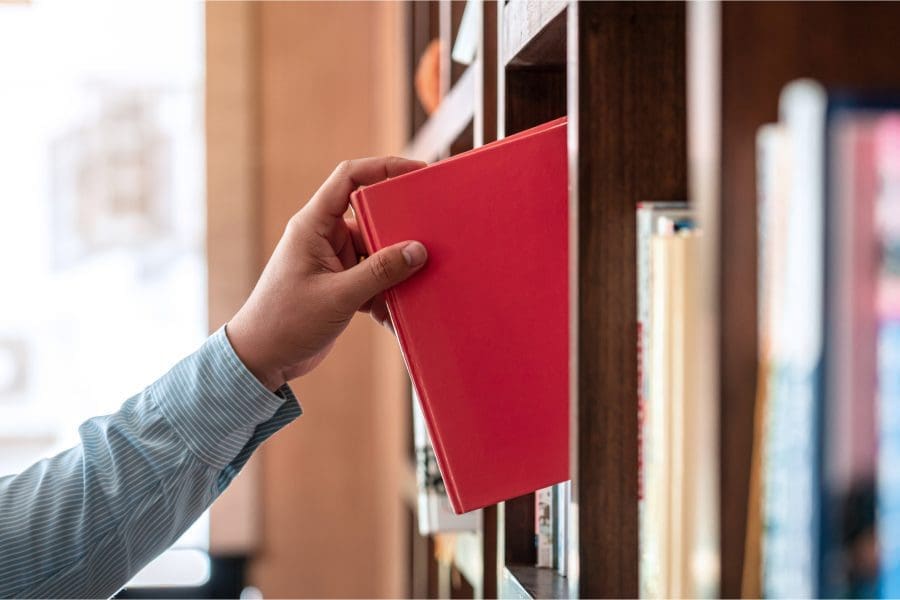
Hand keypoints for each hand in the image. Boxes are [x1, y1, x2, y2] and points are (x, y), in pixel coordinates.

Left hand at [226, 157, 427, 390]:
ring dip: (395, 270)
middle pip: (371, 218)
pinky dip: (386, 294)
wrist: (261, 360)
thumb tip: (417, 251)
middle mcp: (323, 238)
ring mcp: (332, 262)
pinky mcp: (340, 285)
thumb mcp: (337, 296)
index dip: (383, 167)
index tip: (416, 171)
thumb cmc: (284, 322)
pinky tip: (397, 314)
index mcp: (313, 226)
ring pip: (376, 252)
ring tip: (417, 284)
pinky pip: (373, 279)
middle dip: (400, 230)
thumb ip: (379, 272)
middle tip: (430, 238)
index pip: (349, 178)